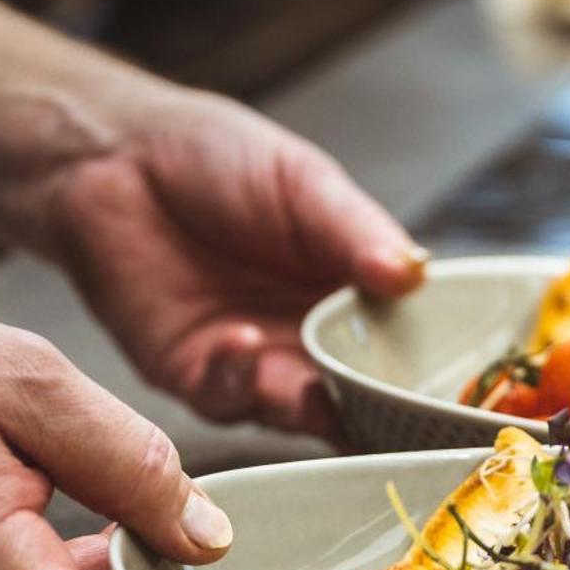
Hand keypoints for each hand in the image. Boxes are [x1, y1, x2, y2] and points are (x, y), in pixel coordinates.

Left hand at [36, 91, 424, 435]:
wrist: (114, 159)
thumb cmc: (215, 158)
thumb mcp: (304, 182)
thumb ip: (357, 231)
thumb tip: (413, 273)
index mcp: (353, 289)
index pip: (406, 343)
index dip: (430, 369)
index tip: (456, 385)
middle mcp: (311, 337)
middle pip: (364, 393)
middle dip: (381, 406)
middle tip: (395, 407)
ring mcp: (258, 364)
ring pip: (304, 411)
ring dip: (316, 402)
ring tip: (321, 381)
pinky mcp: (199, 378)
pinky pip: (232, 398)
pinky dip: (242, 378)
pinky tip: (243, 340)